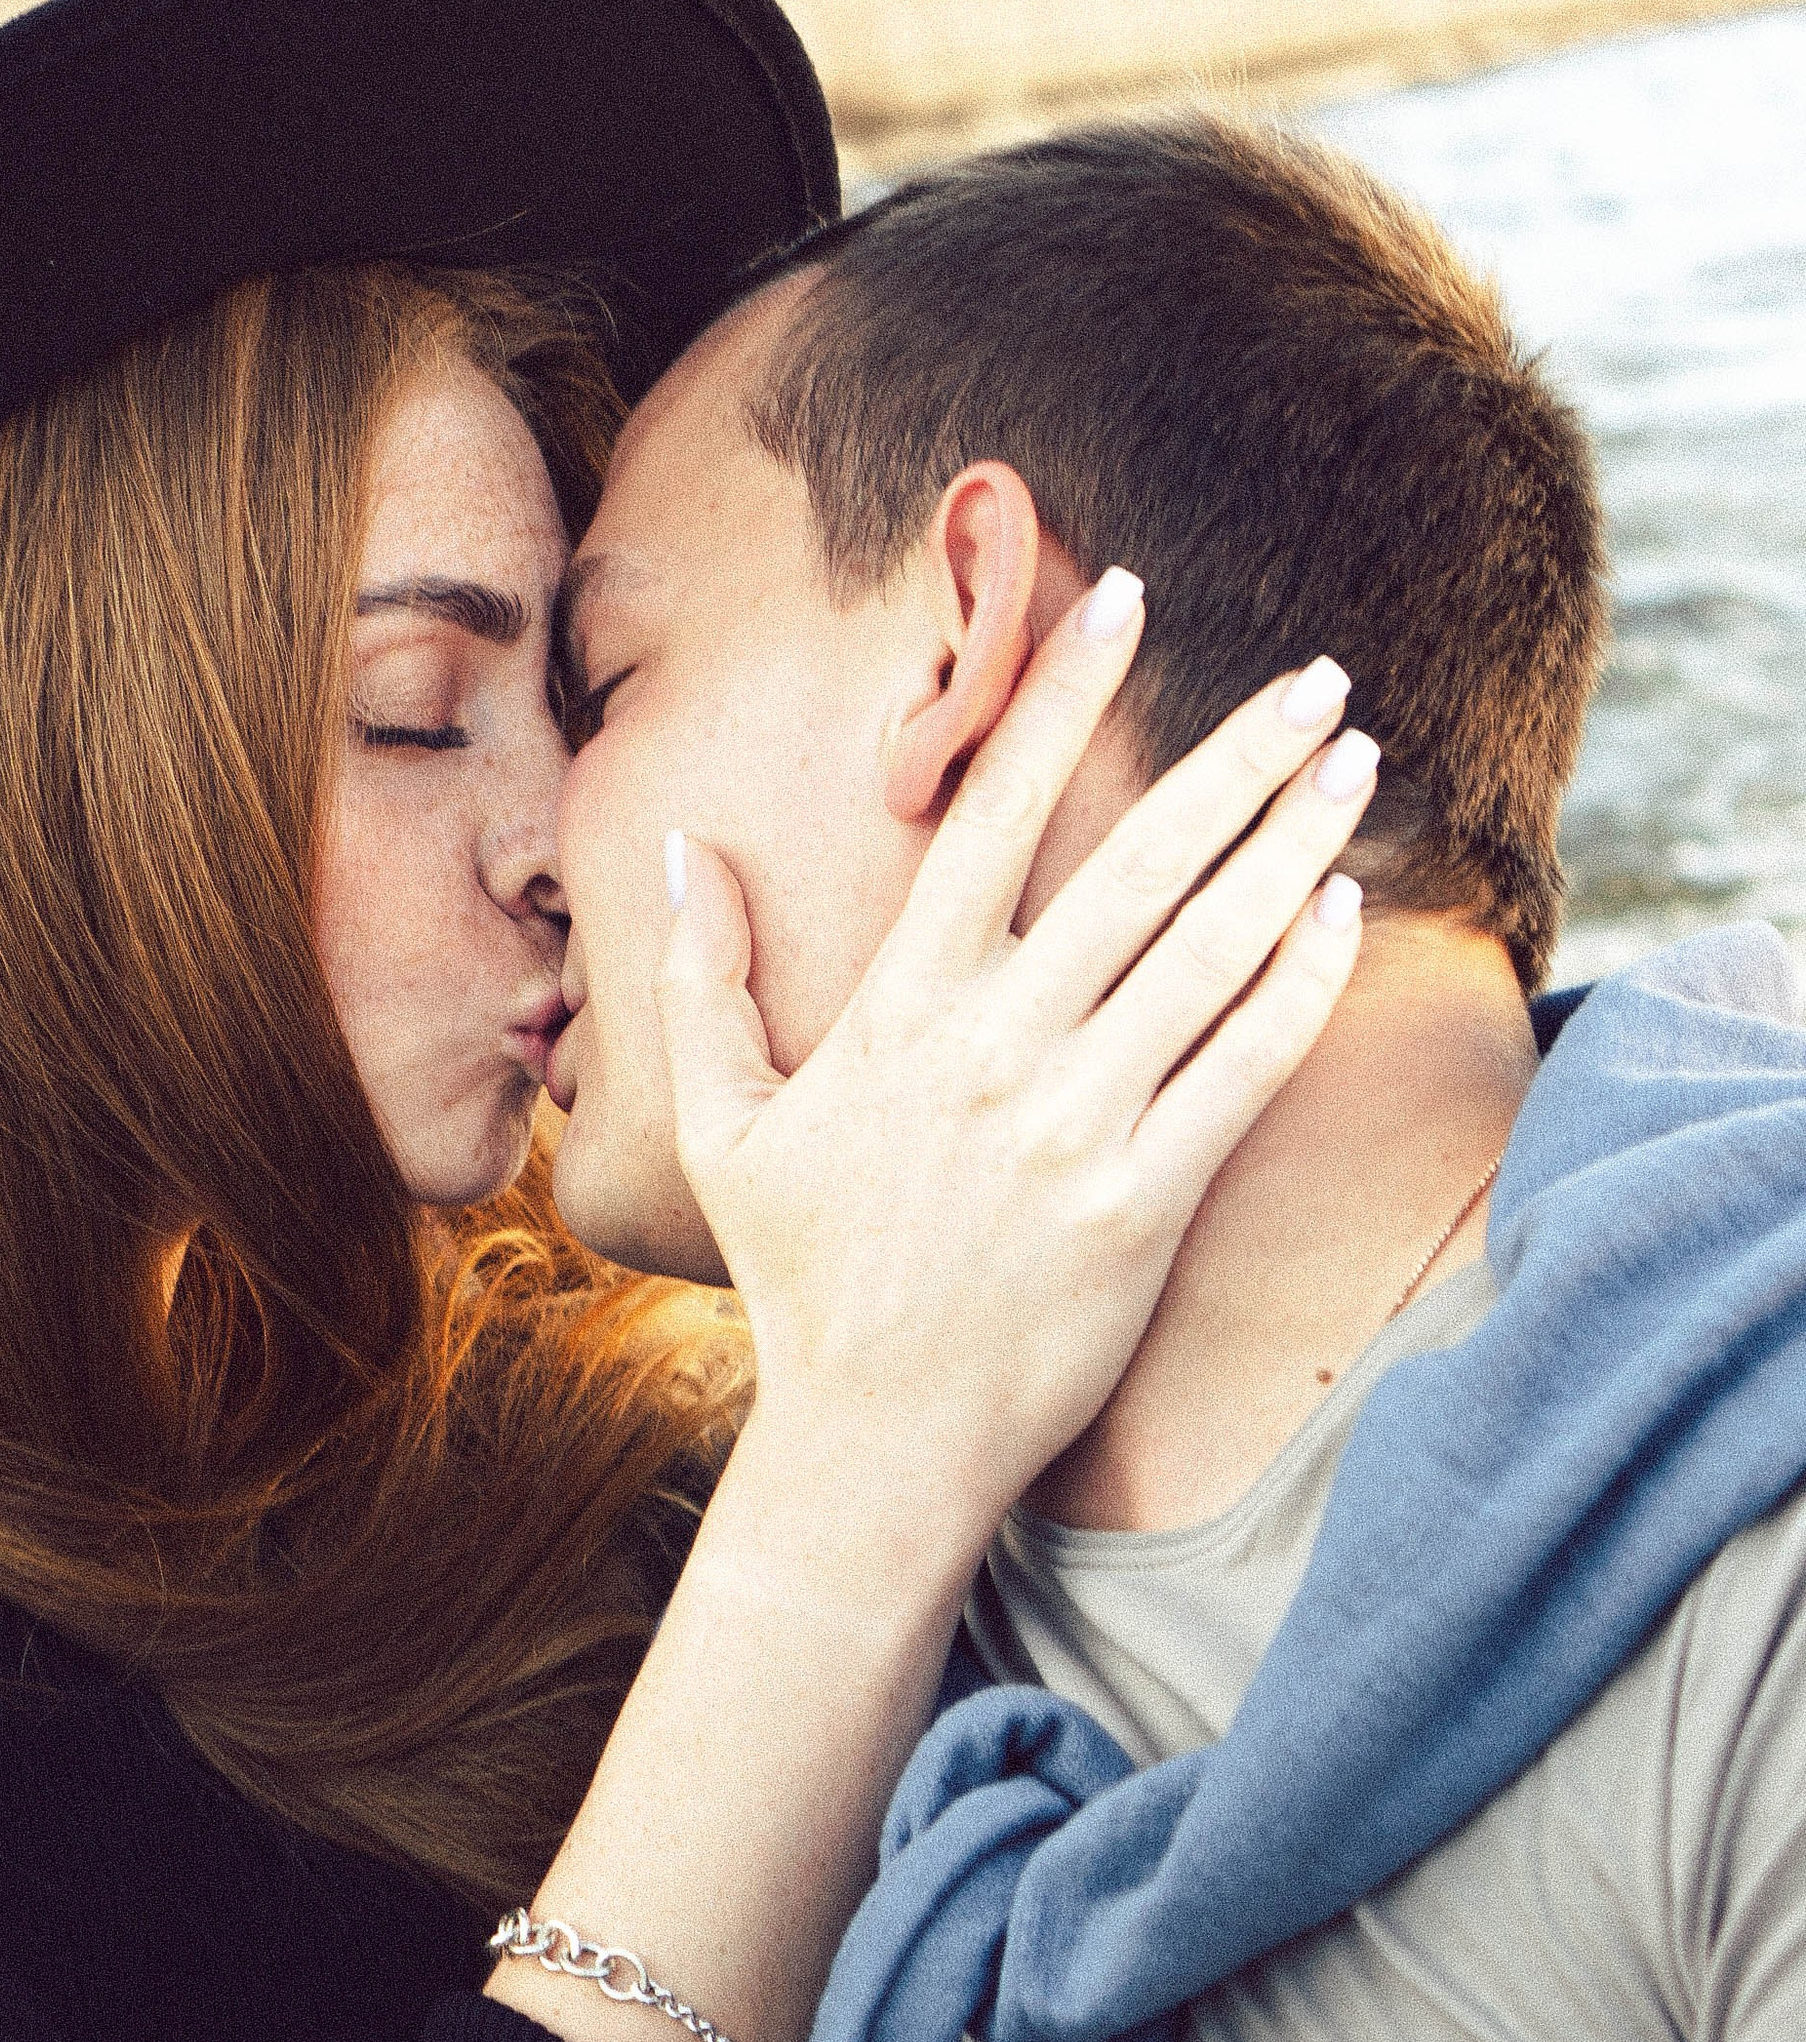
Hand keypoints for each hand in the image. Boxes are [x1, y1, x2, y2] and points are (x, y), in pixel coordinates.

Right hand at [657, 577, 1373, 1588]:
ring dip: (1295, 842)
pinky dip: (1300, 982)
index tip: (1117, 598)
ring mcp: (1078, 1126)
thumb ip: (700, 976)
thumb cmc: (803, 1276)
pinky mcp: (1146, 1204)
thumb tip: (684, 845)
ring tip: (1356, 760)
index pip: (986, 813)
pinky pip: (1244, 1071)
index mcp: (901, 1010)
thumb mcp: (724, 1123)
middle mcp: (997, 1050)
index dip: (1056, 697)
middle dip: (1236, 755)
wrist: (872, 1443)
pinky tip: (1343, 909)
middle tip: (1313, 673)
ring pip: (1210, 951)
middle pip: (1136, 863)